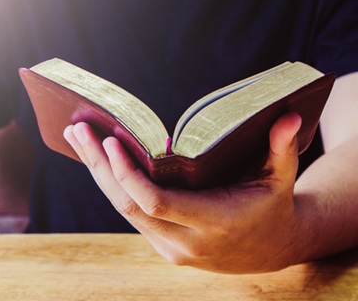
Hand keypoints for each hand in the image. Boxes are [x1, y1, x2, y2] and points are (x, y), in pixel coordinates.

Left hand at [64, 113, 304, 272]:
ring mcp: (171, 248)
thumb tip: (289, 115)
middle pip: (128, 205)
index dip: (129, 174)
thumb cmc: (273, 206)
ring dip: (99, 173)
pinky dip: (112, 186)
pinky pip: (131, 214)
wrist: (271, 251)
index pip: (156, 203)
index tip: (110, 141)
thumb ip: (282, 148)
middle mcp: (187, 242)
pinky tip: (98, 160)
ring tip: (78, 138)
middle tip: (76, 129)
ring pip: (123, 210)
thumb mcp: (280, 178)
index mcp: (215, 222)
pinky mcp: (163, 246)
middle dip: (99, 166)